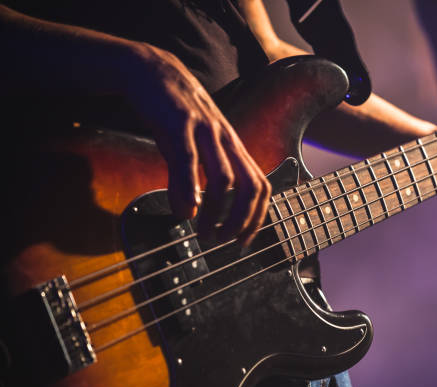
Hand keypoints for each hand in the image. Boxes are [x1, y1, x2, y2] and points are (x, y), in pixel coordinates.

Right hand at [127, 44, 270, 245]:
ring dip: (217, 213)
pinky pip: (188, 160)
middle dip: (243, 220)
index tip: (243, 240)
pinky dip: (189, 188)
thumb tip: (191, 211)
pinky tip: (185, 209)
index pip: (259, 185)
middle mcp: (225, 139)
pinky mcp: (179, 123)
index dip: (257, 216)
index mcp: (232, 146)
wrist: (154, 72)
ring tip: (205, 234)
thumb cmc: (176, 115)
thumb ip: (198, 176)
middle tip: (226, 242)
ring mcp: (205, 131)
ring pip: (224, 179)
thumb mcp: (194, 145)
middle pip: (250, 186)